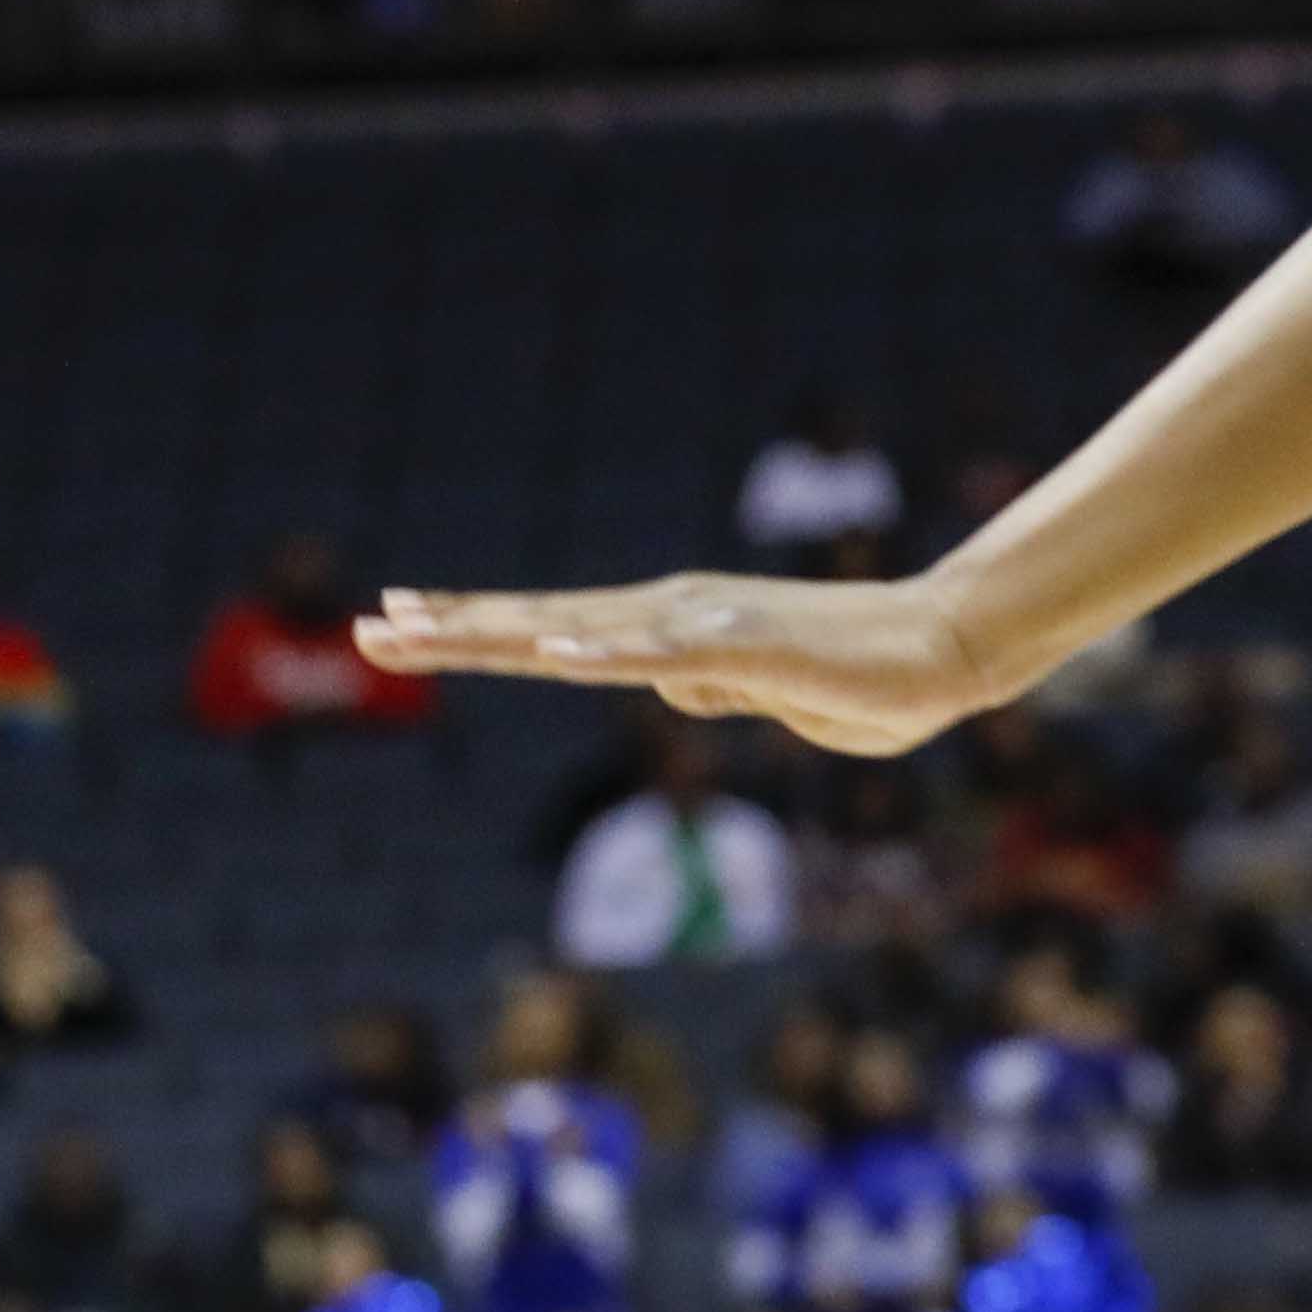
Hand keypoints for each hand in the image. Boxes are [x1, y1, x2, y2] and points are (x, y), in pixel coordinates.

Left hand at [353, 571, 997, 756]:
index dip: (470, 628)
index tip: (394, 622)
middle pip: (540, 622)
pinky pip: (664, 654)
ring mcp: (704, 627)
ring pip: (578, 630)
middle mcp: (668, 616)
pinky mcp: (748, 647)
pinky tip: (553, 652)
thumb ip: (708, 683)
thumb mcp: (758, 695)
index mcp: (666, 630)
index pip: (547, 630)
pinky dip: (604, 652)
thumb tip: (669, 681)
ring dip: (497, 631)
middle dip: (451, 628)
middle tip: (366, 627)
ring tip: (420, 631)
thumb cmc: (857, 679)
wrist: (945, 653)